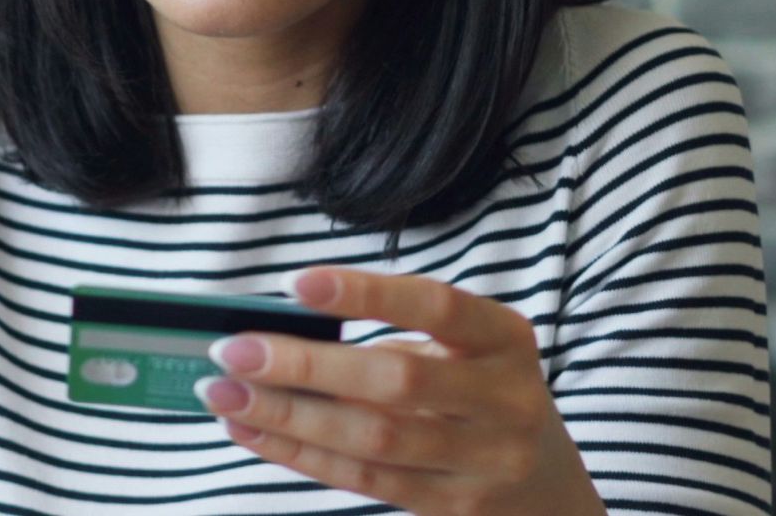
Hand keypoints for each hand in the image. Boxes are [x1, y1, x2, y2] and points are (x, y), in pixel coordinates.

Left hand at [193, 267, 603, 515]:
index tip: (294, 282)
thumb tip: (282, 329)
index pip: (436, 306)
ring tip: (224, 394)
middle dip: (304, 365)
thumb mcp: (467, 351)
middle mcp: (504, 399)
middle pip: (395, 382)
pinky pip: (365, 479)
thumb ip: (396, 336)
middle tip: (232, 350)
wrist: (551, 490)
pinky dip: (300, 453)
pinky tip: (252, 430)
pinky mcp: (454, 506)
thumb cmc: (483, 394)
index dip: (366, 292)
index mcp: (505, 339)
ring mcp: (484, 461)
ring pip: (372, 439)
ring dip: (287, 416)